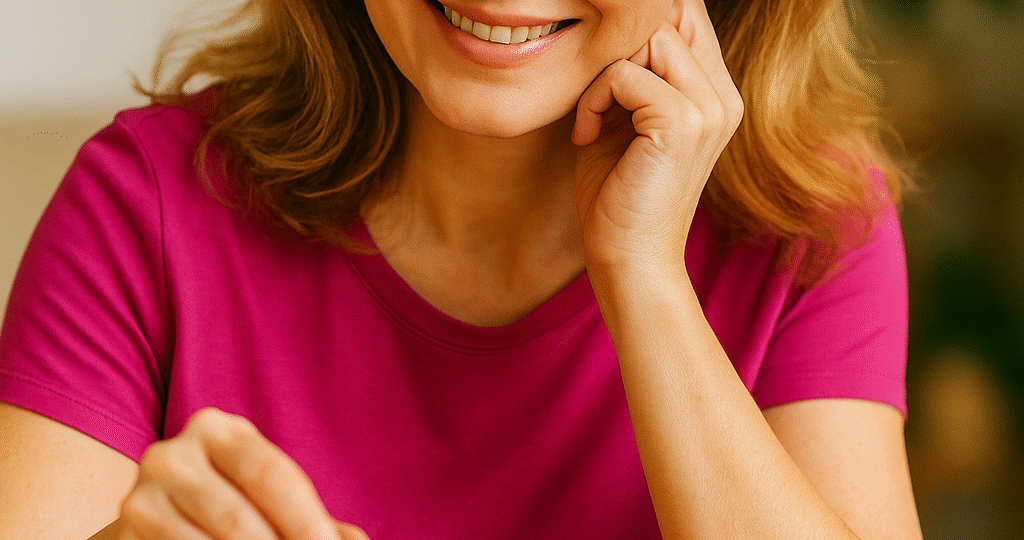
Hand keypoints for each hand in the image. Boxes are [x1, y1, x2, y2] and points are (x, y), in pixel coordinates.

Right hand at [115, 408, 368, 539]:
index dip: (306, 520)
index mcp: (219, 430)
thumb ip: (313, 520)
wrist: (158, 513)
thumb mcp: (269, 496)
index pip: (271, 475)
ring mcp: (140, 497)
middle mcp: (172, 456)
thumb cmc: (233, 501)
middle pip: (237, 519)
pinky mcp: (124, 535)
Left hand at [572, 0, 742, 272]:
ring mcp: (709, 109)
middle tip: (595, 99)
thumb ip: (630, 72)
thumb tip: (612, 25)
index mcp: (716, 94)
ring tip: (592, 119)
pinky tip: (586, 136)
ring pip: (646, 37)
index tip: (601, 70)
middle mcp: (723, 96)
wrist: (629, 259)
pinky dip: (593, 99)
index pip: (687, 15)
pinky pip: (623, 74)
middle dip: (617, 47)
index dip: (638, 26)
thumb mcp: (625, 121)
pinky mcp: (682, 124)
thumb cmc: (619, 195)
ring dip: (602, 73)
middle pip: (668, 16)